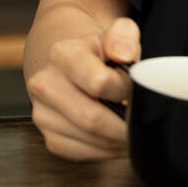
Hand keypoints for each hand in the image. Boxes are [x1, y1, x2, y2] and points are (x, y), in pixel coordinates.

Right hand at [26, 17, 140, 160]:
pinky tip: (117, 137)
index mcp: (62, 54)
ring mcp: (43, 114)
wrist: (73, 63)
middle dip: (124, 124)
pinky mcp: (49, 136)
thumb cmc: (101, 52)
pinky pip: (81, 152)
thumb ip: (124, 35)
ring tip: (133, 128)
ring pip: (89, 139)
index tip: (138, 89)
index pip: (100, 82)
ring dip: (117, 139)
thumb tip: (124, 53)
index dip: (126, 89)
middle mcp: (45, 85)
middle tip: (144, 120)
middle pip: (93, 118)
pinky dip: (106, 149)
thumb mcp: (117, 34)